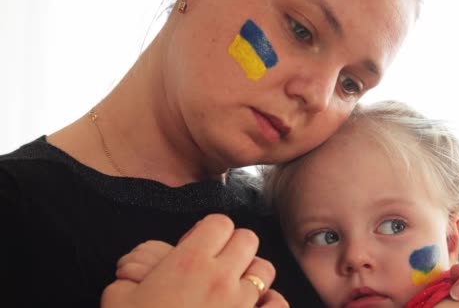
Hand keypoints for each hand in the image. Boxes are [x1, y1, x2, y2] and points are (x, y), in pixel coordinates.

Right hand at [102, 214, 286, 307]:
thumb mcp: (117, 299)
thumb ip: (129, 276)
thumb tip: (135, 273)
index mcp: (189, 261)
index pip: (219, 222)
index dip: (208, 230)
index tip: (196, 245)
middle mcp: (220, 277)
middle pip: (247, 239)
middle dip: (233, 246)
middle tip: (215, 264)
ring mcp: (241, 303)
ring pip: (264, 270)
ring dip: (251, 274)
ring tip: (233, 289)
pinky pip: (278, 304)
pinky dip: (271, 304)